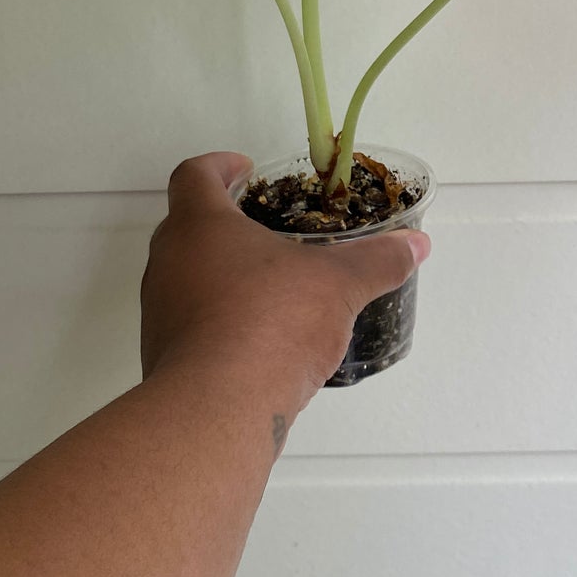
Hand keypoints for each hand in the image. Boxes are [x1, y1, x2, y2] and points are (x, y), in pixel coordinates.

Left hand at [140, 152, 428, 419]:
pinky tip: (259, 340)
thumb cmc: (270, 323)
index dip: (218, 166)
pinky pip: (190, 324)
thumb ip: (377, 261)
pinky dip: (218, 321)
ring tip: (271, 288)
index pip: (194, 175)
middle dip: (224, 224)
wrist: (216, 410)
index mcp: (200, 226)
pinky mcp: (162, 356)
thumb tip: (417, 245)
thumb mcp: (338, 285)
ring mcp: (159, 311)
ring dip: (221, 276)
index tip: (245, 169)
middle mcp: (168, 261)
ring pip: (186, 278)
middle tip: (267, 229)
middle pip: (186, 226)